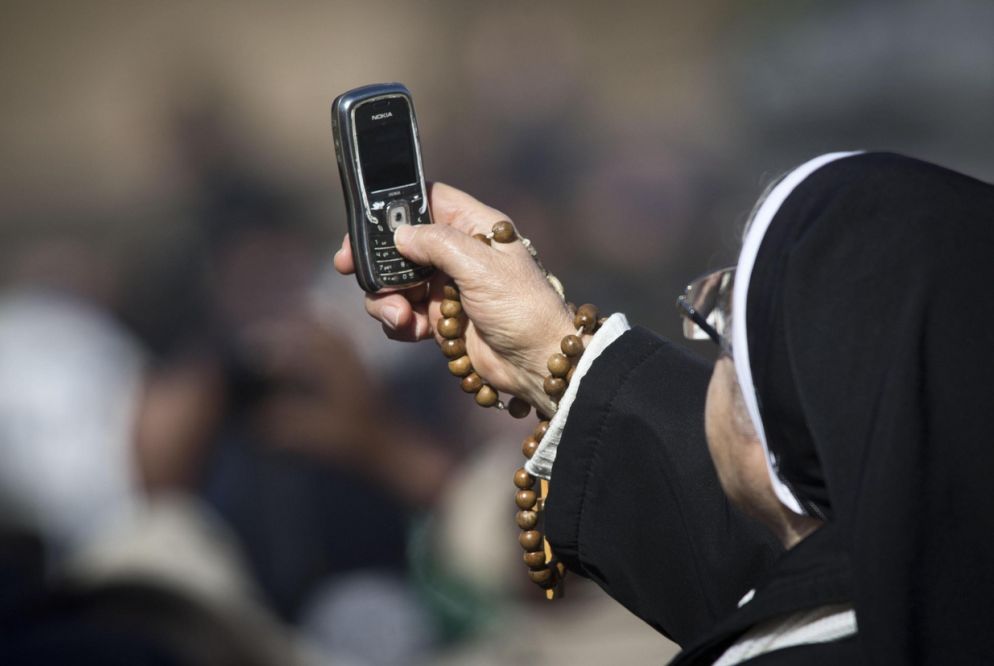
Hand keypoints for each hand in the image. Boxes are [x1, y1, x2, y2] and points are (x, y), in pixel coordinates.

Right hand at [333, 183, 575, 412]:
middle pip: (401, 242)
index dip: (394, 207)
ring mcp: (447, 286)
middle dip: (377, 259)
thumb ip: (437, 243)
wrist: (538, 363)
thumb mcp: (481, 266)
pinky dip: (399, 322)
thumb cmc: (522, 308)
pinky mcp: (441, 318)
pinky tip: (412, 332)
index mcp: (475, 227)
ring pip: (396, 281)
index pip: (427, 199)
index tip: (365, 223)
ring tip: (401, 318)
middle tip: (351, 268)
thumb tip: (400, 235)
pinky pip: (404, 313)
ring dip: (387, 298)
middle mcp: (459, 252)